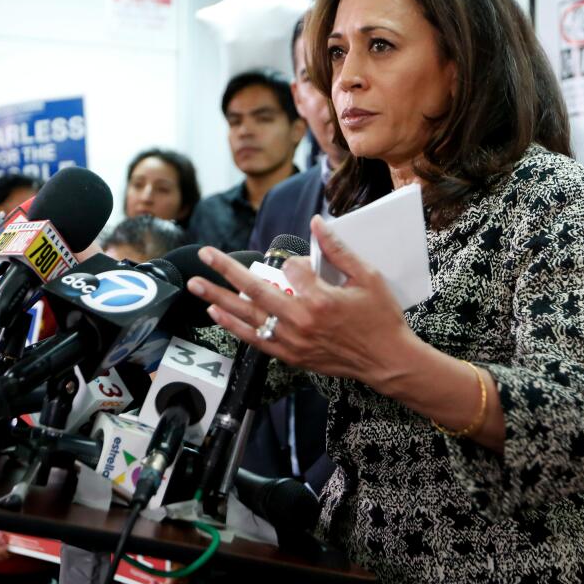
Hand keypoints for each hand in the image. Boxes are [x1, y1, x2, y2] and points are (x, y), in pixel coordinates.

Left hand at [187, 216, 412, 383]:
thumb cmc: (380, 318)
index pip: (291, 269)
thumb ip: (338, 250)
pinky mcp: (291, 356)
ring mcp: (292, 341)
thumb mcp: (367, 277)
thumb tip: (317, 222)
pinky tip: (216, 313)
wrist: (386, 361)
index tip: (307, 266)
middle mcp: (300, 320)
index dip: (296, 262)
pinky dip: (233, 326)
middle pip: (254, 290)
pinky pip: (254, 340)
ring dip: (218, 299)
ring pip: (247, 317)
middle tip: (204, 255)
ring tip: (196, 285)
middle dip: (225, 271)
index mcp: (319, 298)